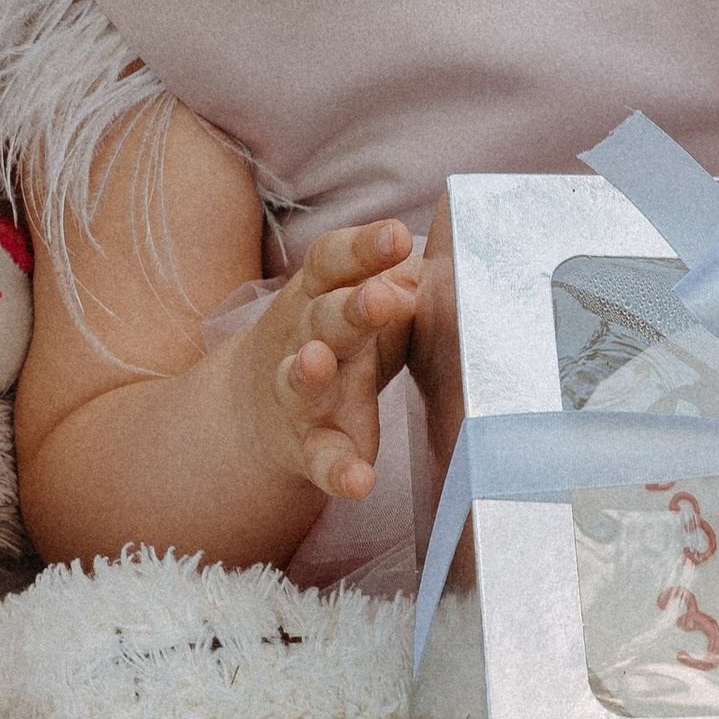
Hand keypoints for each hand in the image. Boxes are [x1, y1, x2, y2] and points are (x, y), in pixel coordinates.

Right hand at [246, 218, 418, 503]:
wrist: (262, 405)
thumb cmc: (341, 339)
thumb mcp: (365, 300)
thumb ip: (404, 281)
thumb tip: (457, 259)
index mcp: (323, 294)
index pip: (334, 261)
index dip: (363, 248)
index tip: (398, 236)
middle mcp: (308, 338)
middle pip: (324, 318)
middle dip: (349, 308)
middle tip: (379, 298)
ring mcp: (302, 395)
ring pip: (301, 382)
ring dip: (309, 372)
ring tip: (318, 362)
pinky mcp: (307, 446)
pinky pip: (319, 459)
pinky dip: (337, 470)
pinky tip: (358, 482)